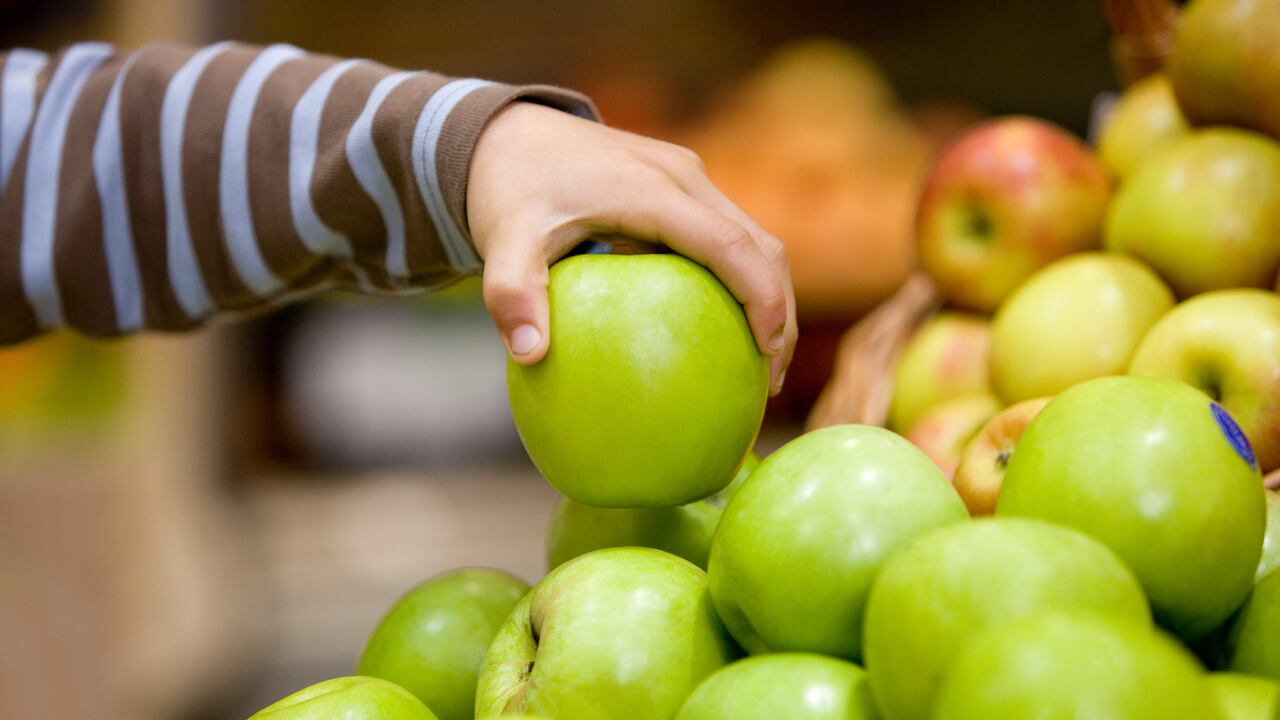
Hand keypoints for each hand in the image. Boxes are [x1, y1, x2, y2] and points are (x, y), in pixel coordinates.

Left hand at [468, 102, 796, 394]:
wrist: (505, 133)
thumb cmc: (507, 187)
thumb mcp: (501, 238)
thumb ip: (511, 293)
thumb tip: (529, 355)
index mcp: (654, 189)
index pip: (731, 246)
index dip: (762, 300)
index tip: (767, 355)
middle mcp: (684, 177)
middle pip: (762, 245)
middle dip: (779, 311)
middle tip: (769, 381)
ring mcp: (688, 179)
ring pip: (754, 239)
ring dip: (768, 297)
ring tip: (760, 365)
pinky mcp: (682, 187)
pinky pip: (727, 237)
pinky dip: (741, 282)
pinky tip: (722, 332)